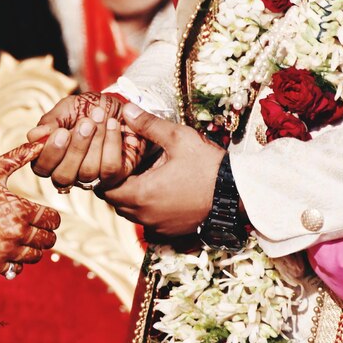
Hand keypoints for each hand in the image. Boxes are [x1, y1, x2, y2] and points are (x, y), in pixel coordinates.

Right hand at [0, 141, 60, 275]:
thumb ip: (20, 157)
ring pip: (36, 256)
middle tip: (34, 225)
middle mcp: (17, 233)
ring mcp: (5, 251)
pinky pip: (18, 269)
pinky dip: (17, 262)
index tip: (43, 213)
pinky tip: (9, 249)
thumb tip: (42, 143)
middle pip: (48, 239)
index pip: (53, 220)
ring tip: (22, 237)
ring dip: (33, 247)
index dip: (51, 216)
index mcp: (22, 210)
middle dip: (45, 231)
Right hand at [27, 92, 145, 188]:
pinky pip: (109, 169)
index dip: (50, 153)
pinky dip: (112, 143)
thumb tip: (33, 136)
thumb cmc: (88, 107)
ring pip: (87, 172)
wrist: (119, 105)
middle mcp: (69, 172)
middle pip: (62, 177)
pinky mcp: (114, 177)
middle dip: (75, 149)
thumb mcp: (68, 108)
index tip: (62, 131)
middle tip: (86, 123)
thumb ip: (51, 122)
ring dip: (95, 141)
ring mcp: (91, 177)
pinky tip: (113, 124)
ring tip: (100, 117)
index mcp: (52, 157)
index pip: (41, 168)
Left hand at [99, 104, 224, 236]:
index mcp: (141, 193)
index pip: (104, 188)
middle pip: (114, 201)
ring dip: (129, 196)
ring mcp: (157, 226)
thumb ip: (149, 125)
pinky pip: (146, 221)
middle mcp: (144, 215)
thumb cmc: (209, 166)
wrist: (238, 195)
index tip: (115, 157)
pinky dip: (145, 207)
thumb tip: (126, 110)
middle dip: (115, 183)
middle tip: (126, 164)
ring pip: (129, 212)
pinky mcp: (169, 231)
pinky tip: (158, 190)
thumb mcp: (179, 138)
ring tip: (142, 175)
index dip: (105, 172)